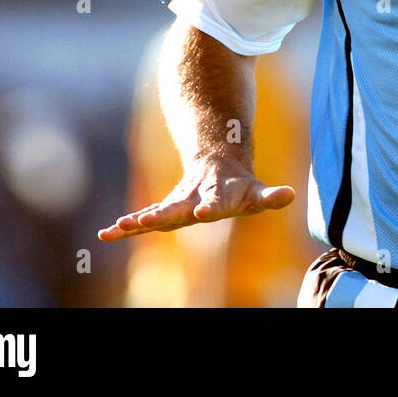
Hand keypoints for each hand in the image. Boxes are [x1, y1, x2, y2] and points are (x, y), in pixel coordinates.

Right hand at [98, 152, 294, 241]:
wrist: (216, 162)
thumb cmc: (240, 186)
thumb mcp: (258, 192)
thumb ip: (272, 196)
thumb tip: (291, 195)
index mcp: (218, 196)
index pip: (216, 202)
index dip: (210, 205)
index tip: (203, 211)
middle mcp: (193, 199)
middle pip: (178, 207)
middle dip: (165, 214)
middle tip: (148, 219)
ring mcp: (176, 204)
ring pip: (156, 212)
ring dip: (138, 221)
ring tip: (118, 227)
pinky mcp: (164, 210)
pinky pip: (143, 220)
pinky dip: (126, 227)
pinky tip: (106, 234)